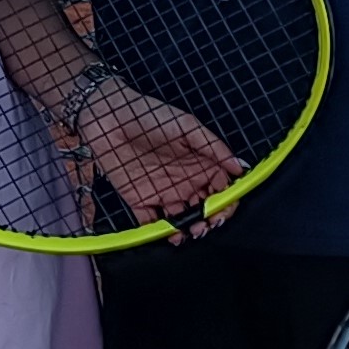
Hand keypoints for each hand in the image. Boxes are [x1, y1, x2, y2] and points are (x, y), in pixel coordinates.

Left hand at [77, 84, 245, 238]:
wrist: (107, 115)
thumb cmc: (149, 114)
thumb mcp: (186, 125)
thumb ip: (214, 147)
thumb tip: (241, 167)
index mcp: (199, 164)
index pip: (221, 189)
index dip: (227, 201)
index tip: (225, 207)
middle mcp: (184, 181)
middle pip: (205, 209)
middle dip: (211, 220)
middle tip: (209, 223)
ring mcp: (162, 192)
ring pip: (183, 219)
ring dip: (191, 229)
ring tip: (193, 230)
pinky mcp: (139, 199)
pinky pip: (153, 223)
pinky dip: (163, 233)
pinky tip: (171, 234)